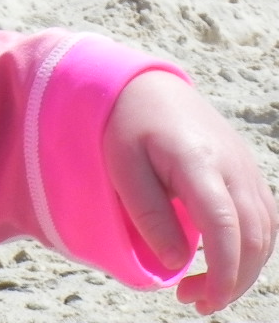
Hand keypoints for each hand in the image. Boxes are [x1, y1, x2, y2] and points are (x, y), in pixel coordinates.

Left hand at [103, 71, 277, 314]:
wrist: (146, 85)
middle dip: (232, 280)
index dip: (223, 271)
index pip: (224, 225)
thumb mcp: (122, 166)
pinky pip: (264, 217)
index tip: (204, 301)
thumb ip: (149, 213)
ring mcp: (246, 167)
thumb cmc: (126, 125)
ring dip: (243, 268)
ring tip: (204, 289)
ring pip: (265, 231)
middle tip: (193, 301)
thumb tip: (175, 262)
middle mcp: (233, 165)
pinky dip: (250, 247)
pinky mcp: (248, 171)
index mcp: (198, 161)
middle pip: (253, 235)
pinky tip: (223, 260)